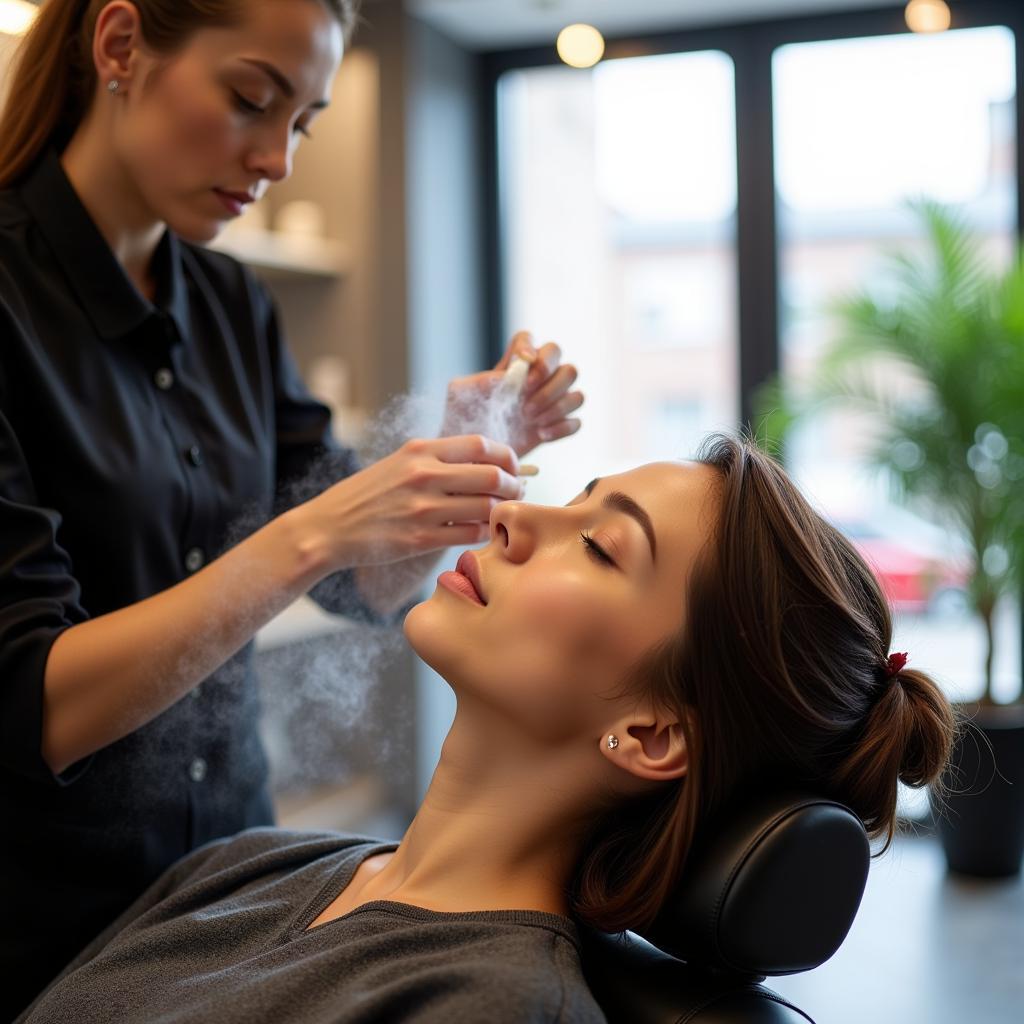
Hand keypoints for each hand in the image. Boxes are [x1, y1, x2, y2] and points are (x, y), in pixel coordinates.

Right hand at [298, 434, 522, 567]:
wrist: (330, 526)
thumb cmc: (369, 494)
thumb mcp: (400, 462)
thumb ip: (438, 458)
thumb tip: (486, 461)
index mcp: (420, 450)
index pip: (481, 445)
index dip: (507, 456)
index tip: (513, 467)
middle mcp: (423, 475)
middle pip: (491, 476)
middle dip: (513, 485)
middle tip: (516, 491)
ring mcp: (422, 508)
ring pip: (485, 507)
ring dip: (502, 509)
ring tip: (502, 511)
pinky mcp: (420, 539)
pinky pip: (470, 533)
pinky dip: (485, 531)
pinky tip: (483, 529)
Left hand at [442, 330, 583, 456]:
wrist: (471, 455)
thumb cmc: (463, 421)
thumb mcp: (460, 397)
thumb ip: (478, 382)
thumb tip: (504, 377)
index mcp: (512, 366)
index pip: (528, 340)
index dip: (530, 346)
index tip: (524, 362)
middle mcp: (537, 380)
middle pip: (564, 364)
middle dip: (550, 381)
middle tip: (526, 403)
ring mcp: (550, 404)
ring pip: (577, 393)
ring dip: (557, 405)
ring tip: (532, 420)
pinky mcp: (557, 427)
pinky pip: (576, 422)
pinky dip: (562, 428)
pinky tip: (541, 435)